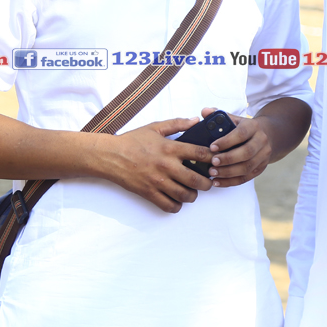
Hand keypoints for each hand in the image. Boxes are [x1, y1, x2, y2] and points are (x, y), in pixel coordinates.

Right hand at [98, 118, 212, 212]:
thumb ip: (177, 124)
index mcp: (170, 148)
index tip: (216, 160)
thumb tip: (195, 121)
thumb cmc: (132, 141)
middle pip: (197, 180)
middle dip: (207, 183)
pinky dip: (176, 205)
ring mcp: (158, 182)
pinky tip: (176, 199)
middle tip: (208, 182)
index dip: (213, 158)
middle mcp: (166, 166)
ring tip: (192, 191)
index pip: (200, 153)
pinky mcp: (149, 193)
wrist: (111, 156)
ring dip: (193, 195)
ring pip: (185, 195)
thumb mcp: (155, 127)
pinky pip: (169, 206)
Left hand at [201, 108, 273, 187]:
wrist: (267, 135)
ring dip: (228, 172)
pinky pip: (246, 178)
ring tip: (213, 173)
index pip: (241, 134)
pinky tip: (218, 182)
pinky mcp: (261, 168)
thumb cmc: (244, 127)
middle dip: (228, 159)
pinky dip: (231, 182)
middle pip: (246, 152)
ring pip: (247, 167)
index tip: (212, 147)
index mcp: (253, 126)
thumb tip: (205, 111)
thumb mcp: (234, 119)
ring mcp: (263, 156)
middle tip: (212, 162)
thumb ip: (218, 115)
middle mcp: (261, 141)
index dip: (226, 141)